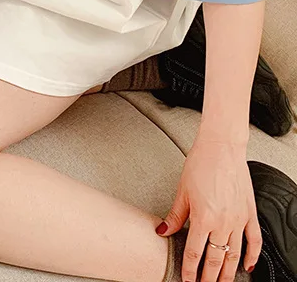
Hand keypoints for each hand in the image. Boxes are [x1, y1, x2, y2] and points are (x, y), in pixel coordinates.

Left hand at [158, 138, 261, 280]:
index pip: (194, 253)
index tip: (187, 280)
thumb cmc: (200, 164)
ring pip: (234, 255)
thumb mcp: (182, 191)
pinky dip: (252, 256)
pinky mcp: (249, 214)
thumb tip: (163, 231)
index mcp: (203, 218)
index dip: (189, 270)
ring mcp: (238, 220)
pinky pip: (254, 241)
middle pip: (215, 260)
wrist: (221, 149)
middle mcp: (222, 223)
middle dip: (209, 278)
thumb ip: (175, 216)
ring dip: (228, 273)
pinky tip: (247, 266)